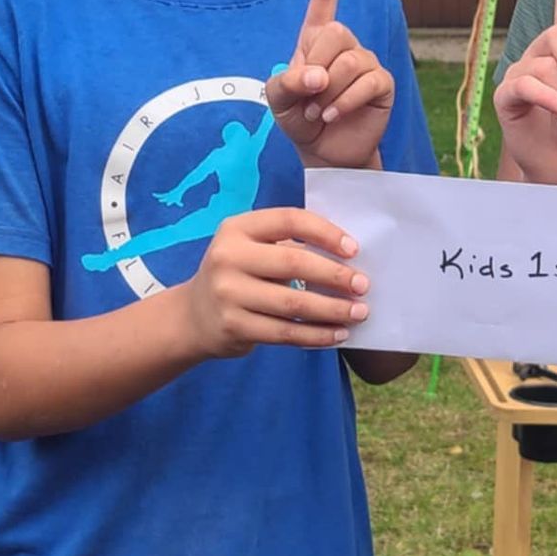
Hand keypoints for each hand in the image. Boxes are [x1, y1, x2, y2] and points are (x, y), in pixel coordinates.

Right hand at [180, 207, 370, 359]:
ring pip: (294, 304)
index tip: (354, 249)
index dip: (325, 232)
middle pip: (294, 263)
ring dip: (333, 310)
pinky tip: (337, 333)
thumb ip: (288, 245)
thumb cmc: (238, 275)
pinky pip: (286, 333)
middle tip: (363, 286)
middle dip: (335, 276)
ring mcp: (228, 294)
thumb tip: (348, 257)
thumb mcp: (251, 248)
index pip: (289, 220)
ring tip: (359, 313)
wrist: (194, 316)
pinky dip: (317, 335)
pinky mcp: (234, 326)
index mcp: (237, 228)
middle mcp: (228, 257)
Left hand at [268, 0, 393, 168]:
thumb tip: (318, 77)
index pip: (324, 2)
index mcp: (316, 40)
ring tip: (319, 110)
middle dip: (317, 67)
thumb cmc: (299, 118)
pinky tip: (334, 114)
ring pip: (350, 62)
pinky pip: (367, 83)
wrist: (322, 151)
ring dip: (329, 92)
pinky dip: (345, 102)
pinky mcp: (382, 84)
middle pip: (337, 32)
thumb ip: (287, 82)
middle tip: (309, 96)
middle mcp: (344, 46)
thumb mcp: (277, 99)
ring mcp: (366, 63)